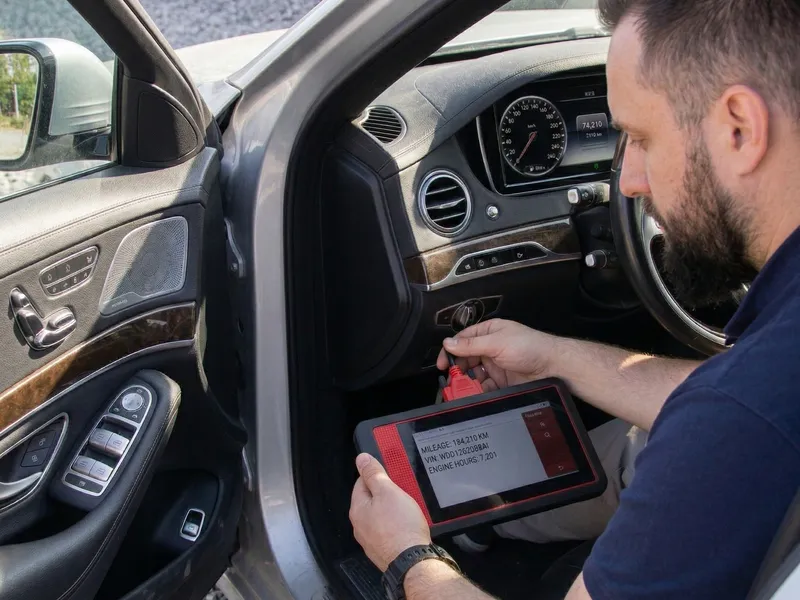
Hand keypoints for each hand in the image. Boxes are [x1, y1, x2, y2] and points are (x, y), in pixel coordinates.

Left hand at [349, 453, 430, 571]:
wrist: (413, 561)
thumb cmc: (400, 529)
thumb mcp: (388, 492)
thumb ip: (374, 474)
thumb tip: (362, 459)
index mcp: (358, 509)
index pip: (361, 482)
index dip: (376, 474)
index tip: (388, 471)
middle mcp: (361, 525)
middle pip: (372, 499)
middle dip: (388, 492)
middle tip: (402, 489)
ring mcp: (372, 539)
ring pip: (382, 515)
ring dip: (394, 509)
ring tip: (409, 506)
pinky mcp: (385, 549)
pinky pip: (390, 529)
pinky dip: (398, 524)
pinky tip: (409, 523)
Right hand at [436, 319, 557, 390]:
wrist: (553, 367)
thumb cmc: (531, 347)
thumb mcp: (497, 343)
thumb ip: (471, 345)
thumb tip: (449, 343)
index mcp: (489, 332)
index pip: (463, 340)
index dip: (451, 351)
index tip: (442, 363)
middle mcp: (491, 347)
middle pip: (466, 359)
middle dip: (458, 369)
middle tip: (452, 379)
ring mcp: (496, 364)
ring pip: (474, 374)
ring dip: (468, 381)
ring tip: (463, 388)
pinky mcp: (502, 380)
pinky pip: (485, 386)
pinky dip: (479, 390)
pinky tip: (477, 393)